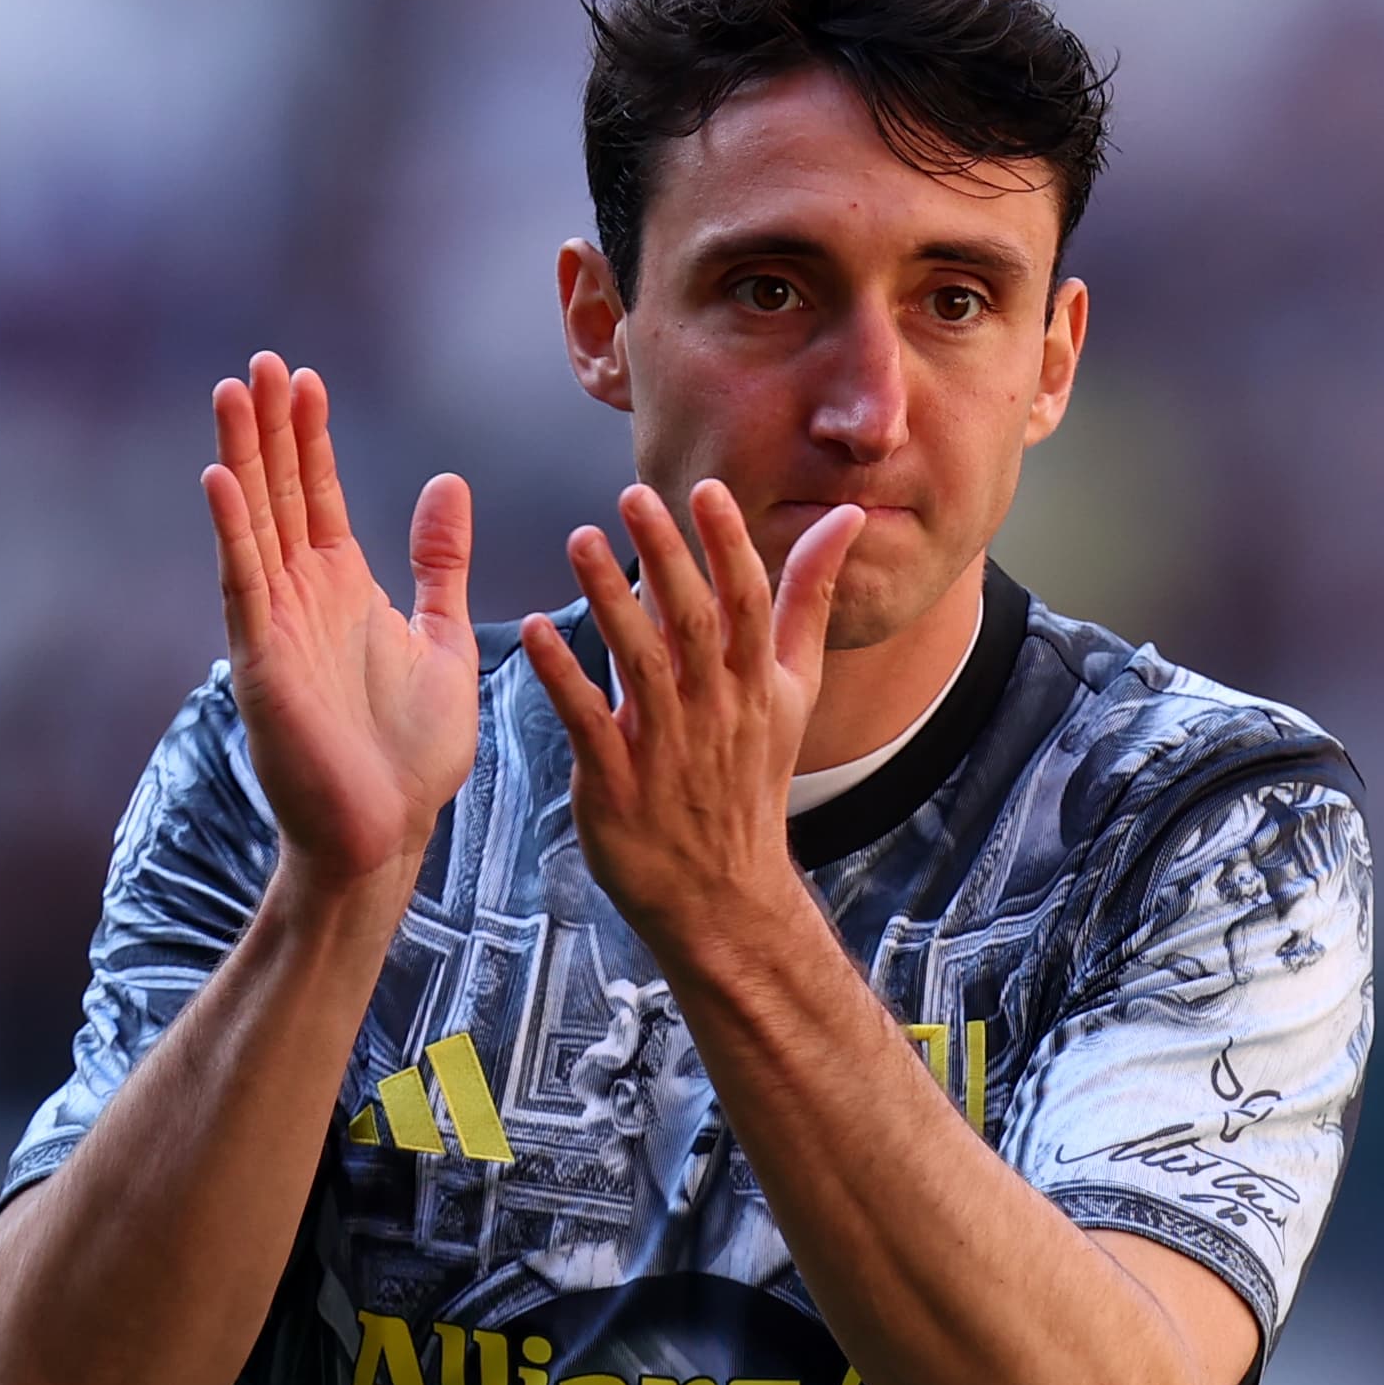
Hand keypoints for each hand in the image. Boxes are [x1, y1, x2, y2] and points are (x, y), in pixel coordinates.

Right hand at [200, 353, 479, 884]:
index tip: (303, 377)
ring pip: (254, 524)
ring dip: (242, 458)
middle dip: (270, 428)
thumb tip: (448, 484)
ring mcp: (276, 626)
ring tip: (233, 392)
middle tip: (262, 361)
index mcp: (342, 589)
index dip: (309, 437)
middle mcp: (301, 597)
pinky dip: (233, 531)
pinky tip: (220, 478)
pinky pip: (243, 584)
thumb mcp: (443, 638)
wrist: (387, 831)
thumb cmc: (412, 752)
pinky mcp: (263, 661)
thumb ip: (439, 563)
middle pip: (277, 494)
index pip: (317, 495)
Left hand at [518, 479, 865, 959]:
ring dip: (610, 600)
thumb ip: (808, 603)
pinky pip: (590, 724)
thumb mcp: (795, 693)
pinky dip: (565, 677)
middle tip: (634, 496)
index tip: (707, 492)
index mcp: (758, 688)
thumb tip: (845, 522)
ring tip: (581, 541)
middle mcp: (716, 713)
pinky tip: (538, 630)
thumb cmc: (751, 779)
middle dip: (667, 558)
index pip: (750, 605)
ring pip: (641, 665)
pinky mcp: (618, 786)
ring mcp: (667, 751)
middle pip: (696, 625)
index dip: (730, 547)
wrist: (723, 892)